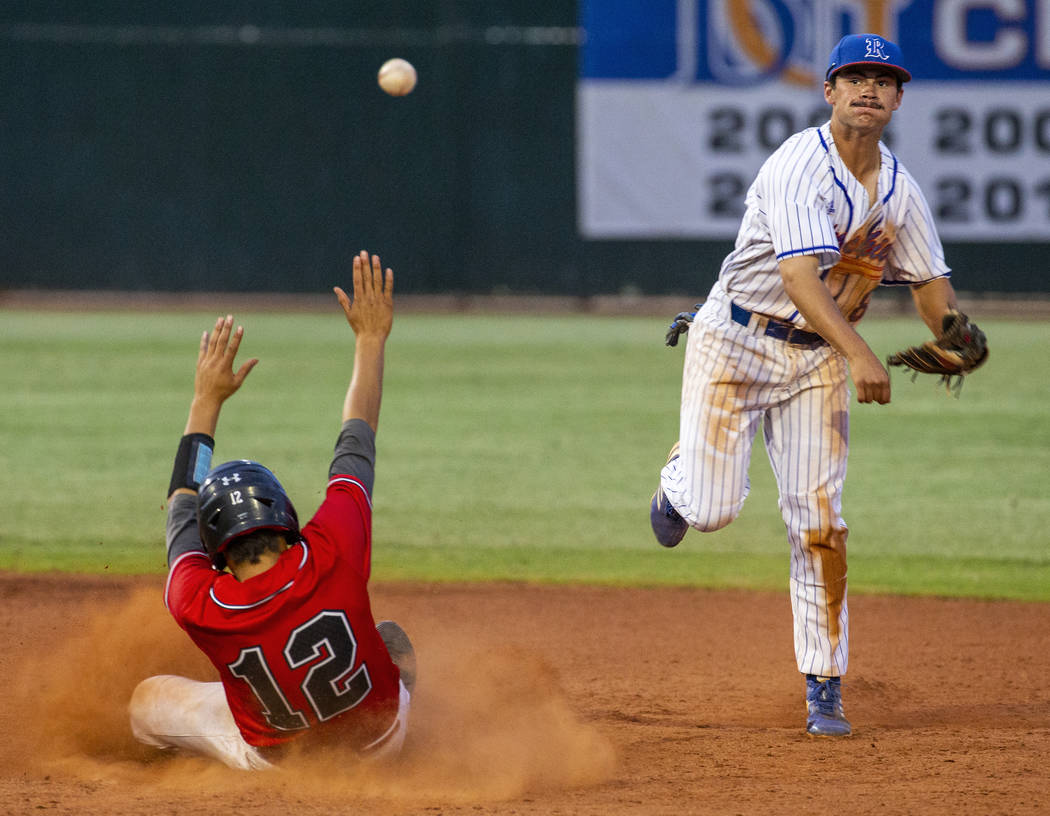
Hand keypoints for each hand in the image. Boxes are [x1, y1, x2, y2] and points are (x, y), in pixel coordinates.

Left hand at [185, 315, 258, 434]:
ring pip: (212, 342)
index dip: (237, 337)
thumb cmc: (224, 391)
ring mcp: (206, 361)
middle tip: (229, 317)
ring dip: (216, 330)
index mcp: (225, 366)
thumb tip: (256, 359)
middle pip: (221, 341)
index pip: (232, 348)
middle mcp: (215, 361)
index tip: (240, 327)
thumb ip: (246, 369)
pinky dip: (204, 340)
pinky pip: (202, 349)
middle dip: (226, 328)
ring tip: (220, 319)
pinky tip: (206, 332)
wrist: (206, 399)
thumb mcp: (237, 382)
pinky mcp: (200, 363)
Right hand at [334, 251, 393, 340]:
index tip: (356, 258)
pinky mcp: (388, 304)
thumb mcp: (348, 314)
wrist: (372, 338)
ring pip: (377, 281)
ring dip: (376, 268)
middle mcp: (368, 297)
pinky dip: (389, 280)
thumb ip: (343, 300)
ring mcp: (378, 300)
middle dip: (365, 264)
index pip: (357, 280)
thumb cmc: (359, 327)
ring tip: (375, 257)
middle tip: (364, 252)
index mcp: (358, 299)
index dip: (357, 268)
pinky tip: (388, 270)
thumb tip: (336, 288)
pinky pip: (388, 289)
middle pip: (366, 277)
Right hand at [847, 347, 890, 403]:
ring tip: (864, 393)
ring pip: (868, 400)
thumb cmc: (872, 366)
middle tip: (869, 392)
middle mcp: (878, 382)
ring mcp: (868, 383)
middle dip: (873, 398)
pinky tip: (860, 396)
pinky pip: (861, 398)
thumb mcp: (882, 374)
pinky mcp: (859, 383)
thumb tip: (888, 402)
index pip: (885, 399)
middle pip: (876, 400)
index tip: (877, 399)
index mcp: (885, 381)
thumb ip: (885, 387)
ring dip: (866, 399)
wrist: (860, 355)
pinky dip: (860, 400)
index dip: (881, 401)